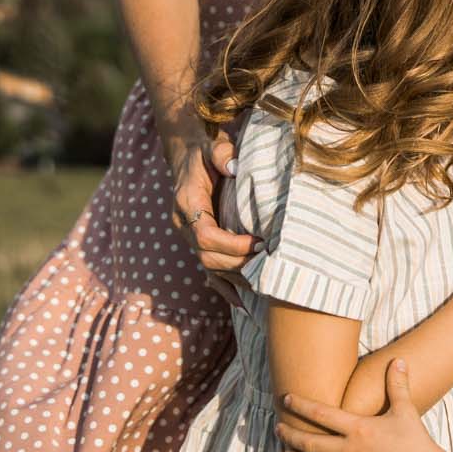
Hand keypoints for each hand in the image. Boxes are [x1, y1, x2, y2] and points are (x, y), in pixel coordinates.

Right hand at [166, 130, 255, 303]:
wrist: (188, 159)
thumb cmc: (204, 152)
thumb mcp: (211, 147)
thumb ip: (221, 154)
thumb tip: (234, 165)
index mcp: (187, 204)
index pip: (206, 235)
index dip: (231, 244)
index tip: (258, 243)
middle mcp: (184, 225)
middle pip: (208, 257)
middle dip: (238, 263)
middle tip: (268, 263)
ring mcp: (189, 237)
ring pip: (210, 267)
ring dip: (236, 277)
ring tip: (263, 285)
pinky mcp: (199, 243)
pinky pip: (209, 271)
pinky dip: (224, 288)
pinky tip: (241, 305)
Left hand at [278, 359, 439, 451]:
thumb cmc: (416, 441)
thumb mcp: (406, 410)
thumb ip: (398, 385)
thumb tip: (398, 359)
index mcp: (358, 428)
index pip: (321, 413)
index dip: (300, 405)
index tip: (285, 399)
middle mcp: (349, 451)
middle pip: (309, 443)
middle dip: (289, 434)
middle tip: (278, 428)